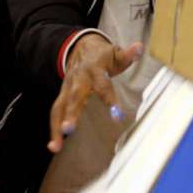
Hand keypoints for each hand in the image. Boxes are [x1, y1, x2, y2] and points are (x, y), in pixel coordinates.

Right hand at [48, 34, 143, 152]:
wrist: (81, 47)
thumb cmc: (104, 56)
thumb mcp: (117, 53)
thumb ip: (128, 54)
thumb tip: (139, 47)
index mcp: (94, 69)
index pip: (102, 85)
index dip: (109, 100)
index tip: (117, 116)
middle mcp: (77, 79)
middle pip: (74, 97)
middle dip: (71, 113)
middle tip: (69, 129)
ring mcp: (67, 87)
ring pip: (59, 107)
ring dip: (56, 126)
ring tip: (56, 146)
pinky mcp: (62, 95)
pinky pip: (55, 112)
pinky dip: (53, 129)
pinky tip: (54, 146)